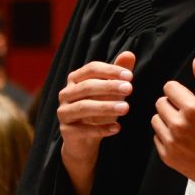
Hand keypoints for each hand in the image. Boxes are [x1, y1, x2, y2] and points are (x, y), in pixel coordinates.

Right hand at [57, 50, 135, 194]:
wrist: (84, 139)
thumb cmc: (98, 110)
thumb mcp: (110, 91)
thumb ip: (117, 73)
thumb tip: (129, 54)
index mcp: (75, 79)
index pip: (91, 69)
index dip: (110, 71)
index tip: (130, 77)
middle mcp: (66, 94)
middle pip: (86, 87)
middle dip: (109, 87)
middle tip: (130, 89)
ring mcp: (64, 113)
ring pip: (83, 107)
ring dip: (105, 107)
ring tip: (126, 108)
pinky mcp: (66, 131)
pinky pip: (82, 129)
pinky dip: (101, 129)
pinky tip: (117, 128)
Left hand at [152, 57, 194, 194]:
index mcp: (193, 109)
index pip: (169, 87)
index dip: (179, 91)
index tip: (188, 98)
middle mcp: (178, 125)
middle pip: (160, 102)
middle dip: (172, 104)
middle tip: (188, 113)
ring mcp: (171, 142)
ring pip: (156, 120)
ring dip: (167, 119)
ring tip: (185, 126)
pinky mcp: (167, 157)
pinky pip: (157, 137)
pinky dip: (166, 136)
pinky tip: (183, 140)